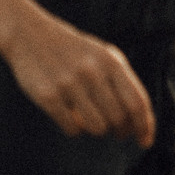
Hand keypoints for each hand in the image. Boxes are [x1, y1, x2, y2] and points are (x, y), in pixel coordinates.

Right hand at [3, 6, 155, 147]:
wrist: (29, 34)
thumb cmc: (74, 50)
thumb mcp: (102, 55)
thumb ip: (123, 83)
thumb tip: (141, 124)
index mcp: (109, 60)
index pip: (137, 102)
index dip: (144, 126)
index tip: (145, 141)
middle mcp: (91, 71)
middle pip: (118, 119)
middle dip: (120, 130)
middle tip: (116, 131)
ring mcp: (69, 84)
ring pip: (98, 128)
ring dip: (97, 129)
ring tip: (90, 117)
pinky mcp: (48, 96)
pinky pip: (72, 129)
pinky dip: (74, 128)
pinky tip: (70, 115)